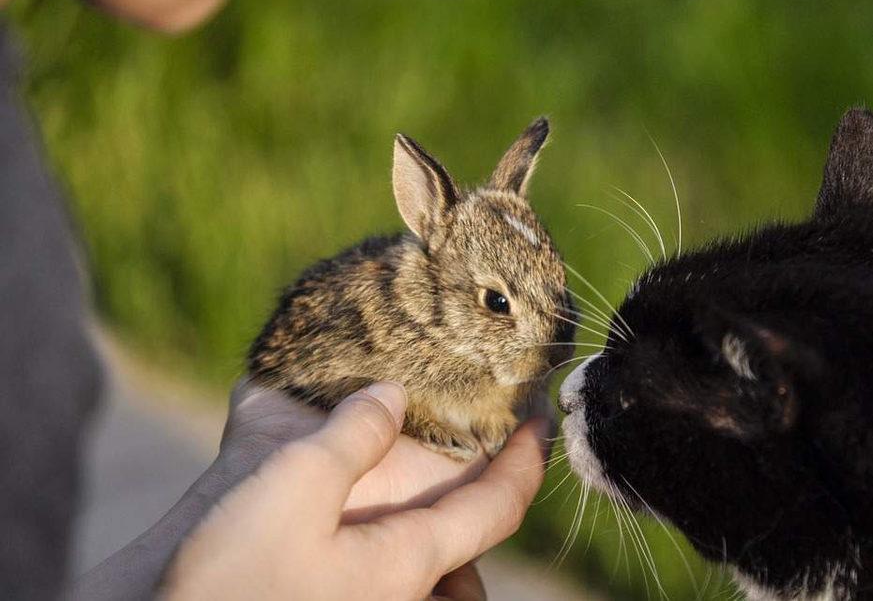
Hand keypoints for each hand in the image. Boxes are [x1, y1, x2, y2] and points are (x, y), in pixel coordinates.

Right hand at [161, 381, 549, 599]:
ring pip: (424, 573)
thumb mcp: (291, 486)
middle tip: (474, 458)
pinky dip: (387, 553)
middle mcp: (396, 592)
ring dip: (434, 540)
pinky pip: (380, 581)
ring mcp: (359, 600)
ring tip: (415, 492)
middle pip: (465, 554)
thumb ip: (352, 437)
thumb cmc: (224, 581)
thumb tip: (392, 398)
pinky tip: (348, 521)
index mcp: (406, 562)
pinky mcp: (318, 598)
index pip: (499, 507)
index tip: (542, 421)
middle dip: (479, 511)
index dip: (529, 461)